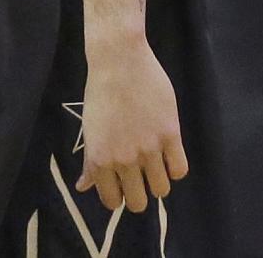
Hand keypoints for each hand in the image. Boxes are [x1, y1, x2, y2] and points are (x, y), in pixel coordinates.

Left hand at [77, 36, 187, 212]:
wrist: (118, 58)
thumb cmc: (100, 90)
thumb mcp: (90, 128)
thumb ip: (90, 161)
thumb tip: (83, 187)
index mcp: (101, 159)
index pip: (112, 201)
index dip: (117, 195)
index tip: (120, 184)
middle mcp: (124, 160)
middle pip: (138, 203)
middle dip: (138, 193)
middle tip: (138, 176)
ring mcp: (149, 148)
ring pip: (161, 190)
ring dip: (157, 180)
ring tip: (154, 163)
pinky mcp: (170, 134)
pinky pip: (180, 169)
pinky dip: (174, 167)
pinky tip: (168, 154)